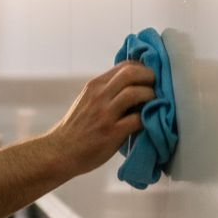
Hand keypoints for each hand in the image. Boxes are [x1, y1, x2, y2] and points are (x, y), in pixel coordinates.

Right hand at [46, 60, 155, 174]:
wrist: (60, 152)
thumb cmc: (77, 128)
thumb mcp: (87, 100)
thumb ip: (106, 91)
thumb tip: (133, 86)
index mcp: (95, 86)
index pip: (125, 65)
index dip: (143, 68)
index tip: (150, 77)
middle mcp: (99, 95)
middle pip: (131, 73)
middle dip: (150, 77)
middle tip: (157, 87)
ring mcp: (105, 114)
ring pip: (136, 93)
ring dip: (151, 97)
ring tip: (155, 104)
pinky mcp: (111, 132)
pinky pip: (138, 119)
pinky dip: (148, 119)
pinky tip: (150, 123)